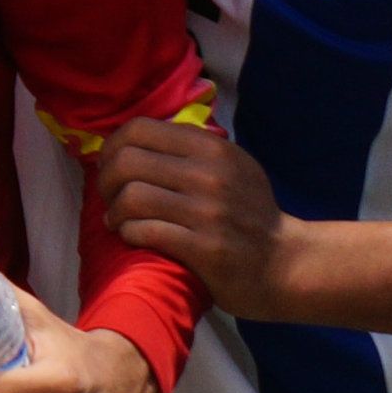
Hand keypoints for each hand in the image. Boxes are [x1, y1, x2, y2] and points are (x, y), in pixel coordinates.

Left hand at [97, 115, 296, 318]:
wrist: (285, 263)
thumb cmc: (251, 214)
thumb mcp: (233, 166)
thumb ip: (193, 148)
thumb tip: (140, 137)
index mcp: (213, 148)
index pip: (140, 129)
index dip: (113, 146)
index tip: (110, 166)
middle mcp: (210, 174)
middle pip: (127, 161)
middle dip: (106, 181)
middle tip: (109, 197)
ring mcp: (208, 212)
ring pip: (132, 197)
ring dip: (114, 211)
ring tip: (116, 221)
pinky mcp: (204, 248)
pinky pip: (146, 231)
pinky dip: (128, 233)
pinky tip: (131, 237)